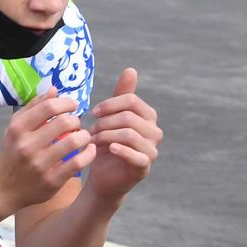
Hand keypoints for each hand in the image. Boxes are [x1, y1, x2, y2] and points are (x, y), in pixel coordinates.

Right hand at [0, 85, 92, 209]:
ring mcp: (39, 164)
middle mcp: (27, 146)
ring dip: (84, 136)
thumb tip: (54, 90)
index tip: (72, 106)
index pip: (49, 107)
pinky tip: (89, 149)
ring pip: (73, 141)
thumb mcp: (15, 129)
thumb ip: (33, 108)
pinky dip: (89, 153)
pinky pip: (77, 162)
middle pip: (64, 122)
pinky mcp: (51, 180)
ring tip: (83, 137)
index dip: (66, 103)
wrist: (3, 188)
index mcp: (18, 129)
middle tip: (75, 124)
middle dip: (76, 120)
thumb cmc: (12, 154)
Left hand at [84, 68, 160, 200]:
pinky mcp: (145, 167)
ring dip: (106, 136)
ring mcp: (152, 150)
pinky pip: (137, 155)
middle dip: (105, 122)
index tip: (93, 112)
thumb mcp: (111, 118)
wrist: (103, 176)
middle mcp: (155, 131)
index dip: (110, 104)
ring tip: (93, 141)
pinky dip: (121, 150)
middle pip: (129, 117)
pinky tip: (109, 149)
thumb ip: (121, 96)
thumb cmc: (106, 144)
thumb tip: (131, 70)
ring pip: (129, 134)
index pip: (131, 101)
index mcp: (148, 116)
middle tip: (91, 131)